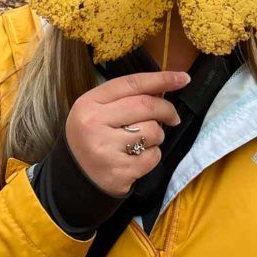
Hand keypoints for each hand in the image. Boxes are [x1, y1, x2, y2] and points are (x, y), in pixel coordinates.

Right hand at [65, 70, 188, 197]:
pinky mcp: (119, 173)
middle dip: (167, 109)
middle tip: (173, 117)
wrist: (74, 179)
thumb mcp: (97, 111)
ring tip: (144, 141)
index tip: (183, 78)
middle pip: (146, 105)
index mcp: (89, 103)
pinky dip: (152, 155)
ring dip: (157, 135)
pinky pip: (153, 156)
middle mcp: (94, 124)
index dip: (161, 78)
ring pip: (153, 131)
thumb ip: (126, 98)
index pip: (131, 83)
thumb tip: (164, 87)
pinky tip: (138, 157)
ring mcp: (106, 150)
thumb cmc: (92, 138)